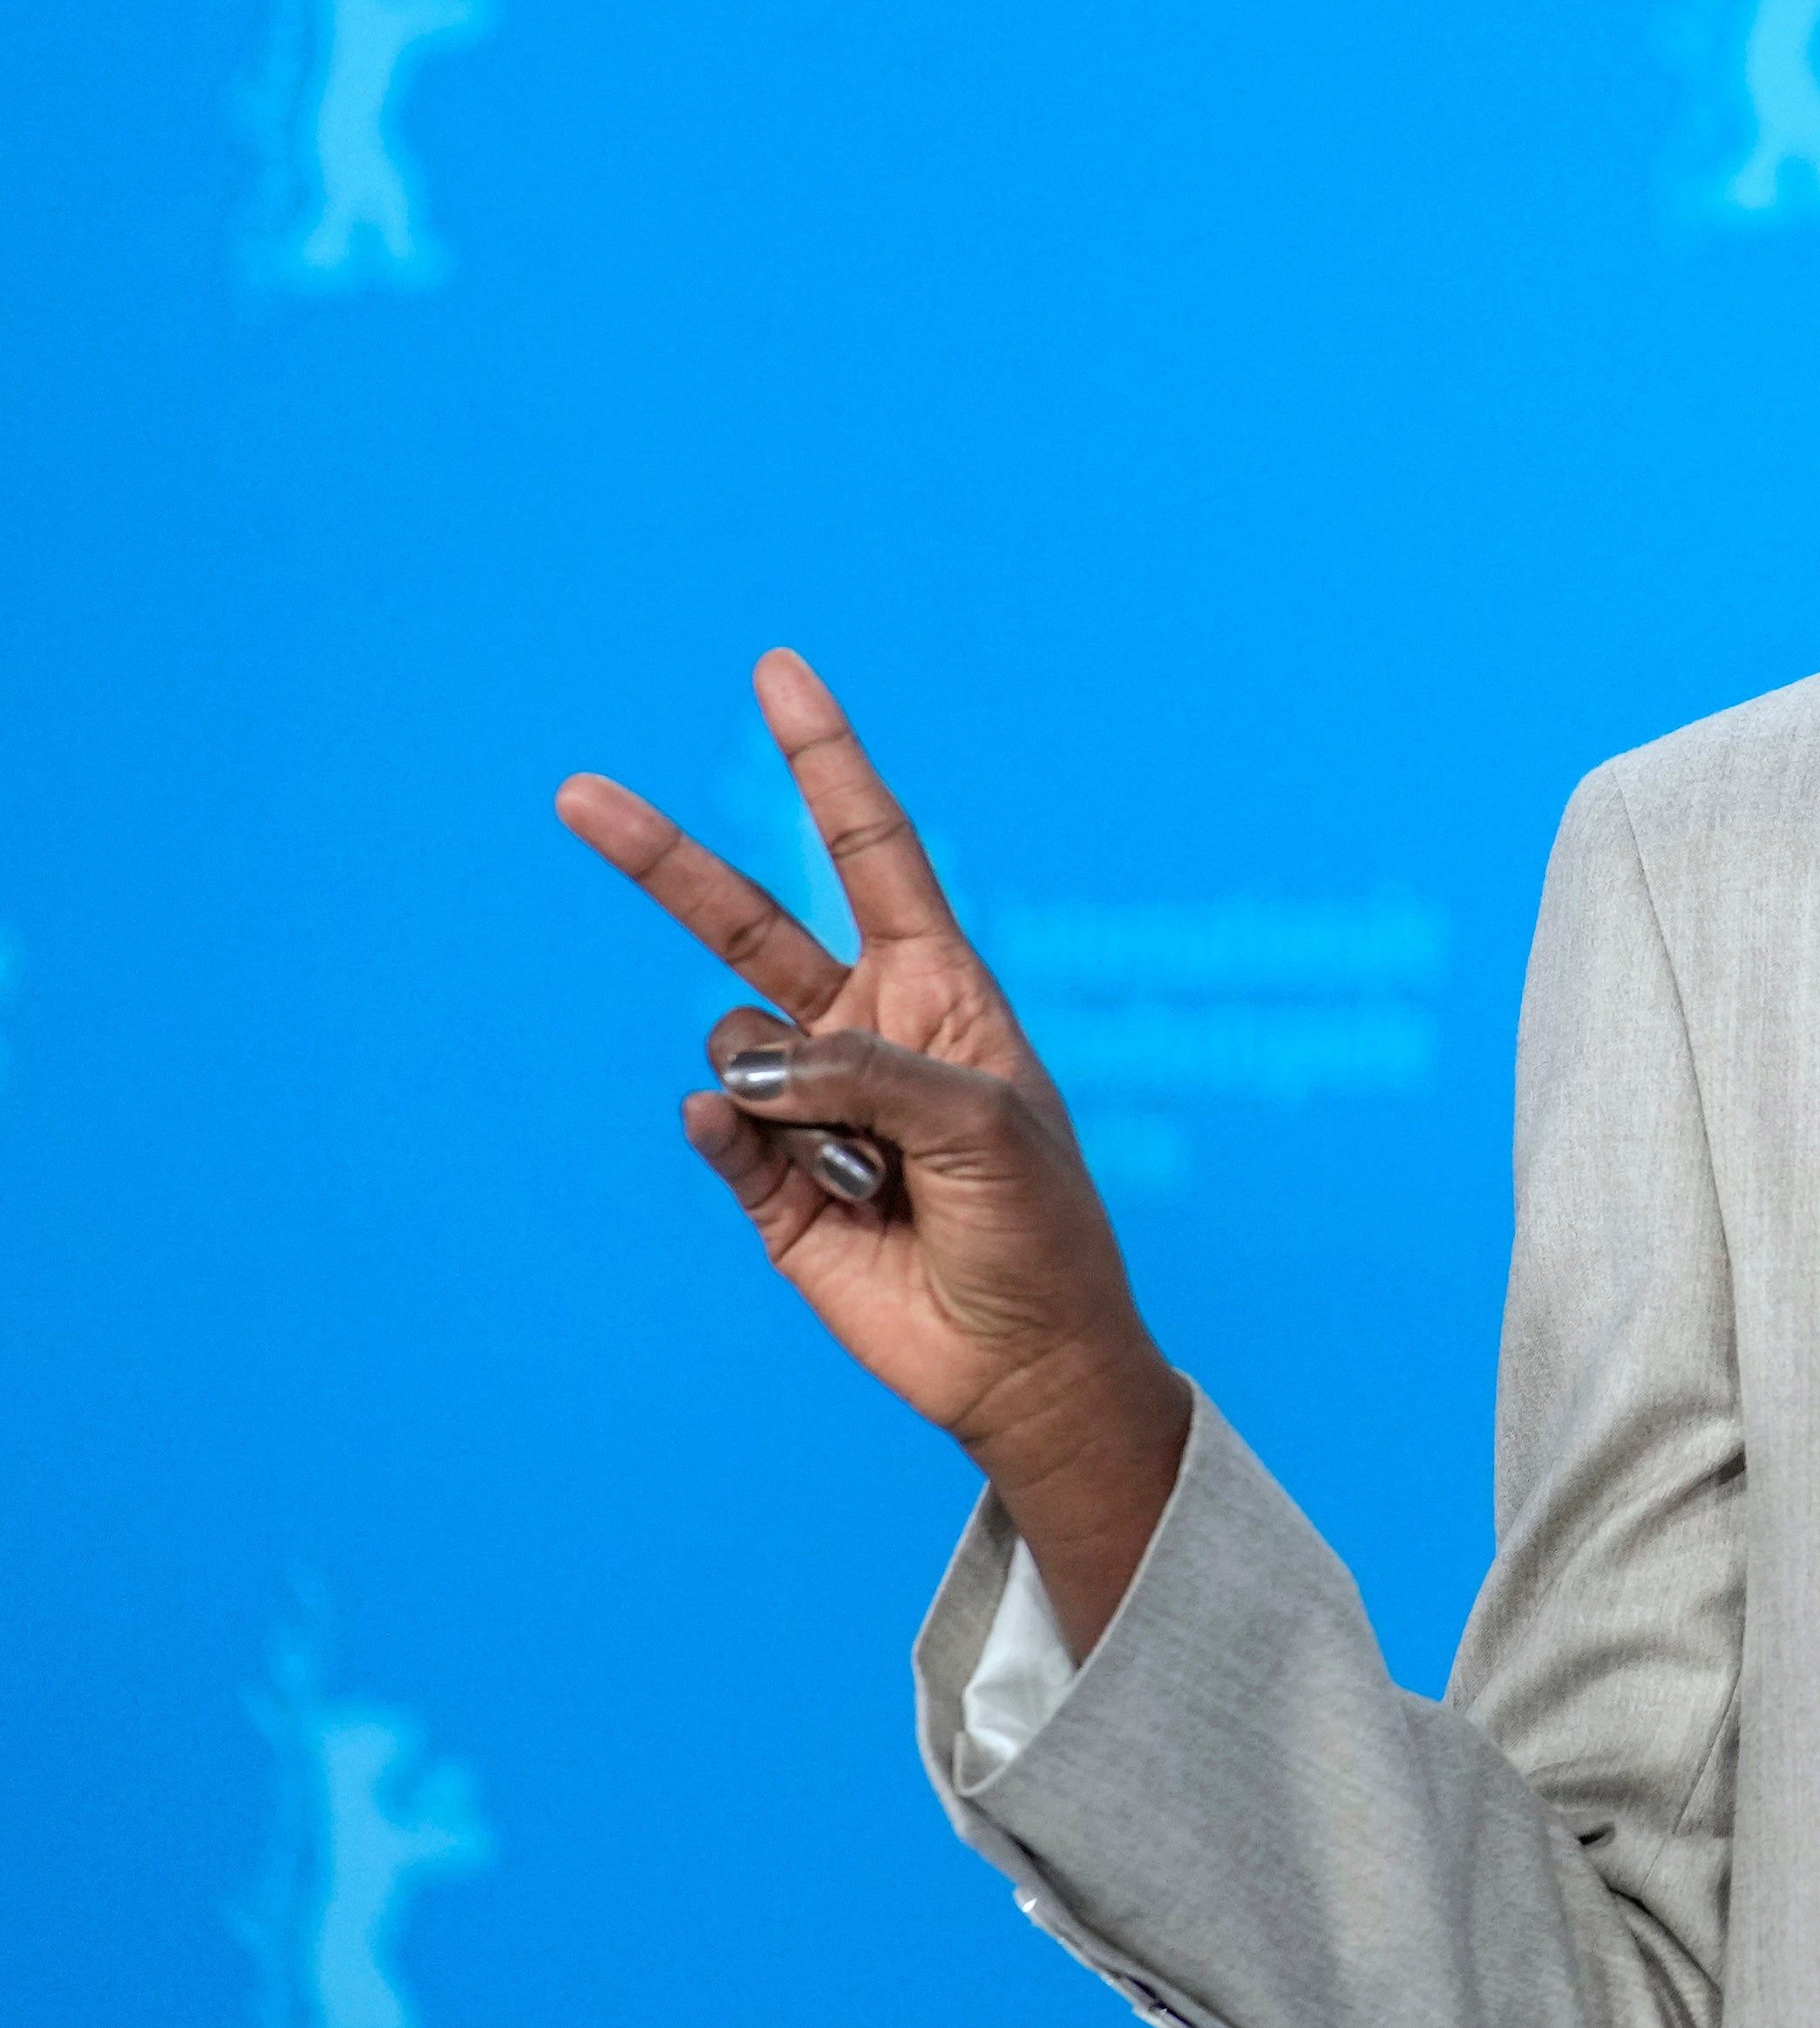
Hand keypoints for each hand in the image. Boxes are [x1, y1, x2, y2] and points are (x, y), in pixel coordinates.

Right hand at [558, 650, 1186, 1642]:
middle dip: (663, 862)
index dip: (824, 762)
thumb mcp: (983, 1125)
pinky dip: (747, 1147)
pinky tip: (819, 1190)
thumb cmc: (1037, 1225)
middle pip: (743, 923)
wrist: (1024, 1355)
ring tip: (889, 1178)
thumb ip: (862, 1074)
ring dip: (804, 1109)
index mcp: (936, 988)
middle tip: (575, 795)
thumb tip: (736, 1069)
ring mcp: (805, 1103)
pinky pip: (719, 1134)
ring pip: (737, 1051)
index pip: (870, 849)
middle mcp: (860, 1028)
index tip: (778, 672)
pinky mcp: (763, 1183)